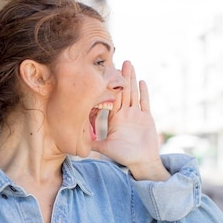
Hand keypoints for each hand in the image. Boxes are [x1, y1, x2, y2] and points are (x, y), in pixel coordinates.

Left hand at [91, 61, 169, 180]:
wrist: (141, 161)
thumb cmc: (123, 155)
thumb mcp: (105, 148)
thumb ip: (92, 143)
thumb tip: (75, 143)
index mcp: (115, 118)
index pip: (111, 99)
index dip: (108, 87)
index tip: (104, 74)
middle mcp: (125, 113)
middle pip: (123, 91)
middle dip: (121, 77)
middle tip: (118, 61)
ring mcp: (136, 114)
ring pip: (133, 93)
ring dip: (131, 79)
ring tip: (129, 64)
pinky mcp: (146, 117)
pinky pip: (144, 102)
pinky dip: (143, 93)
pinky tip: (141, 81)